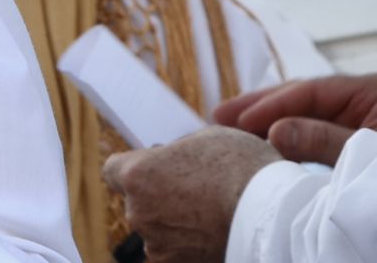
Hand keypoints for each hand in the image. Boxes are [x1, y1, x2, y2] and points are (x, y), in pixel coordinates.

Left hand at [102, 127, 281, 262]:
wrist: (277, 218)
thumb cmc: (245, 170)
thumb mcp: (206, 140)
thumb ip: (177, 151)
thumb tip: (169, 158)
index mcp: (137, 175)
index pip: (114, 170)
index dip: (135, 169)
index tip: (156, 170)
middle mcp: (138, 213)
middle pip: (137, 202)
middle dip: (159, 196)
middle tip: (195, 192)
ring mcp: (158, 246)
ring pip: (158, 231)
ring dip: (175, 224)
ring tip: (212, 216)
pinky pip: (176, 253)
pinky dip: (190, 246)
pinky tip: (216, 234)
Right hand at [215, 73, 376, 164]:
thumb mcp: (370, 154)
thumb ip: (326, 141)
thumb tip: (274, 133)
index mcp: (370, 93)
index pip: (310, 90)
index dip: (271, 104)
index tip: (239, 120)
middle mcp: (361, 103)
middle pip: (302, 98)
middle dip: (260, 107)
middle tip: (219, 116)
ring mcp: (359, 124)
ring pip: (306, 118)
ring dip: (269, 125)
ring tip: (231, 129)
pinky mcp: (356, 148)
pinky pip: (316, 138)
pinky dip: (290, 142)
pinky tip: (266, 146)